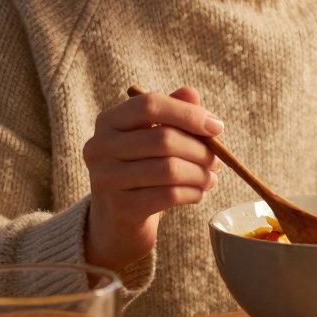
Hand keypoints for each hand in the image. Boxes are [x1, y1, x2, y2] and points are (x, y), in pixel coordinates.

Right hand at [82, 86, 223, 272]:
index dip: (187, 113)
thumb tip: (192, 94)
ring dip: (200, 174)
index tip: (217, 127)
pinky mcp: (120, 208)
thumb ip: (172, 112)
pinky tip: (198, 193)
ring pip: (169, 169)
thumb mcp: (153, 138)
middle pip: (163, 139)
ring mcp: (106, 178)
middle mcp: (100, 146)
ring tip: (210, 178)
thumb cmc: (140, 171)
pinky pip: (168, 196)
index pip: (150, 104)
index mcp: (108, 121)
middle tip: (217, 160)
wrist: (116, 222)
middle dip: (200, 150)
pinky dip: (192, 193)